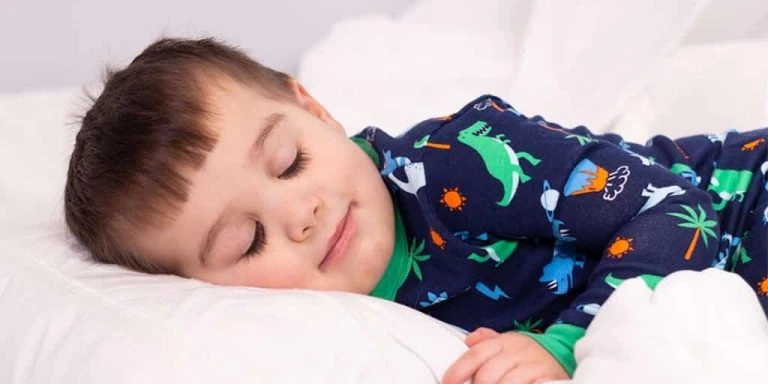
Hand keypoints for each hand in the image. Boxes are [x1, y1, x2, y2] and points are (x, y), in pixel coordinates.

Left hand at [441, 327, 567, 383]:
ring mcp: (533, 365)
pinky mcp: (549, 378)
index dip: (458, 371)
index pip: (475, 355)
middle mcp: (516, 351)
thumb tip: (468, 340)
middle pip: (487, 375)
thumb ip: (485, 342)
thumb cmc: (524, 353)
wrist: (561, 354)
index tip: (447, 383)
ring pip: (507, 383)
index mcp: (501, 342)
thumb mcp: (505, 343)